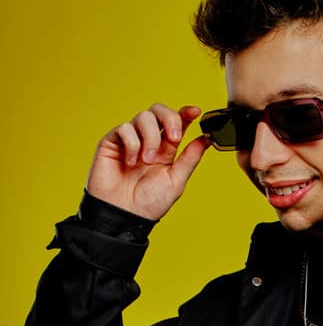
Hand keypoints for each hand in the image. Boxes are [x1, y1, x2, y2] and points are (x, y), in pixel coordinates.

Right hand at [87, 104, 209, 219]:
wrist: (124, 214)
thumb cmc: (150, 202)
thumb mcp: (176, 180)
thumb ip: (190, 157)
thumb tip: (207, 139)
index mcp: (167, 149)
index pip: (177, 123)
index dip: (186, 113)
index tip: (195, 111)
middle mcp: (149, 141)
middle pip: (159, 111)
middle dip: (170, 118)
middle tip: (174, 139)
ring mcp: (131, 140)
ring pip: (144, 117)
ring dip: (151, 138)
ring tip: (147, 161)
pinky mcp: (112, 142)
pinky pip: (124, 128)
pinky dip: (132, 144)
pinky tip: (130, 162)